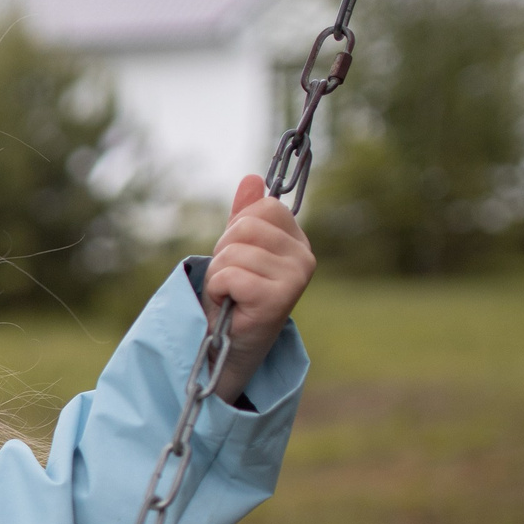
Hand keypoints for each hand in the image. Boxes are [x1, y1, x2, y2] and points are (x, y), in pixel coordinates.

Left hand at [205, 174, 313, 404]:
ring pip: (234, 252)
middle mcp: (304, 257)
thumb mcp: (238, 250)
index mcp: (297, 242)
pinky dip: (219, 290)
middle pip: (246, 227)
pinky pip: (231, 275)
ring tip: (231, 293)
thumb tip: (252, 179)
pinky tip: (230, 304)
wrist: (230, 344)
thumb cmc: (235, 296)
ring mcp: (295, 278)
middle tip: (231, 279)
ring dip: (219, 274)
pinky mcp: (279, 298)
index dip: (238, 228)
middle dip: (224, 252)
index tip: (239, 255)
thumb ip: (245, 215)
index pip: (266, 207)